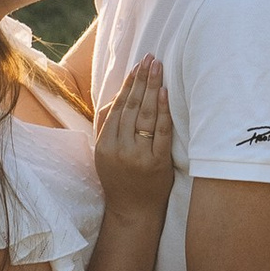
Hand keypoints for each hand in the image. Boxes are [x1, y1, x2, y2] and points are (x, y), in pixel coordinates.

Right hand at [95, 52, 173, 210]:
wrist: (133, 212)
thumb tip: (119, 95)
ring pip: (144, 116)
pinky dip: (162, 111)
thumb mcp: (105, 154)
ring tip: (158, 67)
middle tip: (150, 58)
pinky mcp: (156, 163)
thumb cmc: (120, 180)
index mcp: (105, 145)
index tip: (137, 66)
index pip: (117, 108)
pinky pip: (160, 132)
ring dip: (152, 88)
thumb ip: (108, 126)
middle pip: (131, 107)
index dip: (128, 85)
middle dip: (141, 80)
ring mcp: (138, 156)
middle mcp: (119, 149)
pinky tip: (164, 93)